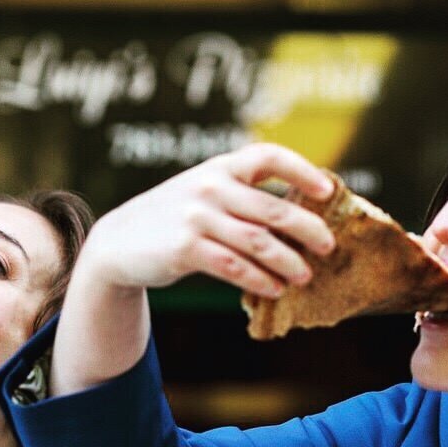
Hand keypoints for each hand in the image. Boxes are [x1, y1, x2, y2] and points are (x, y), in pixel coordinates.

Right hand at [76, 142, 337, 299]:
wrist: (118, 243)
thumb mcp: (202, 193)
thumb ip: (241, 195)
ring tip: (305, 276)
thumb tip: (299, 218)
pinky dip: (260, 280)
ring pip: (258, 243)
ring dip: (289, 262)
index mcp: (220, 168)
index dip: (303, 171)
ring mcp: (196, 218)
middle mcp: (209, 188)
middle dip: (308, 229)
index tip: (329, 191)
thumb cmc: (174, 219)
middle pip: (274, 209)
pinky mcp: (185, 249)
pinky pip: (235, 267)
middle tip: (329, 246)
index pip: (269, 157)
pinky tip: (275, 289)